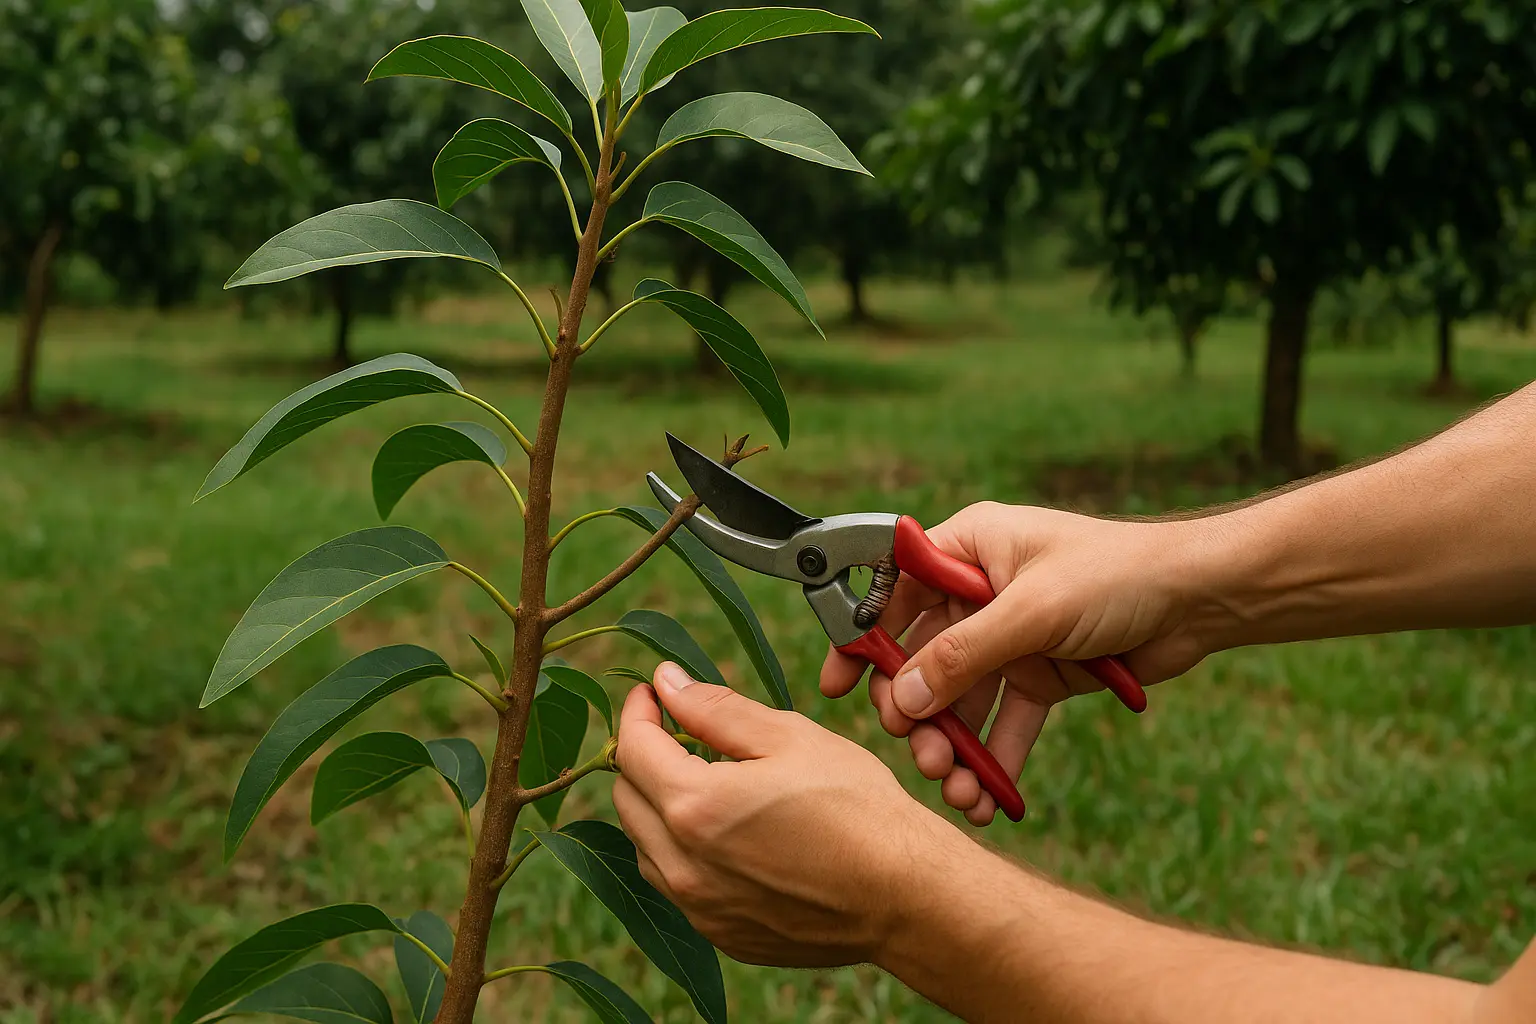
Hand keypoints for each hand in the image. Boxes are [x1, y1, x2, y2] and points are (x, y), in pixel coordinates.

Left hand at [612, 662, 960, 968]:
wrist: (904, 895)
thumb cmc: (856, 806)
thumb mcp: (789, 737)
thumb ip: (715, 709)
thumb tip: (666, 682)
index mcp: (694, 807)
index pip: (632, 749)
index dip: (638, 711)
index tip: (654, 692)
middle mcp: (683, 866)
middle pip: (627, 799)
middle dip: (642, 757)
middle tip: (679, 732)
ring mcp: (700, 909)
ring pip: (646, 846)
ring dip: (659, 807)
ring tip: (706, 781)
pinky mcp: (722, 935)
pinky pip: (678, 885)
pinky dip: (685, 852)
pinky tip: (728, 833)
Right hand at [820, 502, 1224, 823]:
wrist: (1200, 600)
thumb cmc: (1119, 574)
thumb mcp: (1031, 610)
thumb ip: (963, 655)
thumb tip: (900, 696)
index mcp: (968, 551)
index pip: (894, 591)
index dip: (861, 636)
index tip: (837, 684)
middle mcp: (980, 594)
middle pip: (922, 659)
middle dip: (914, 710)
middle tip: (918, 749)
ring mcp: (1009, 638)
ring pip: (961, 700)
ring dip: (952, 746)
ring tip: (954, 788)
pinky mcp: (1041, 677)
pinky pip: (1004, 724)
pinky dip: (993, 761)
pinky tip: (987, 800)